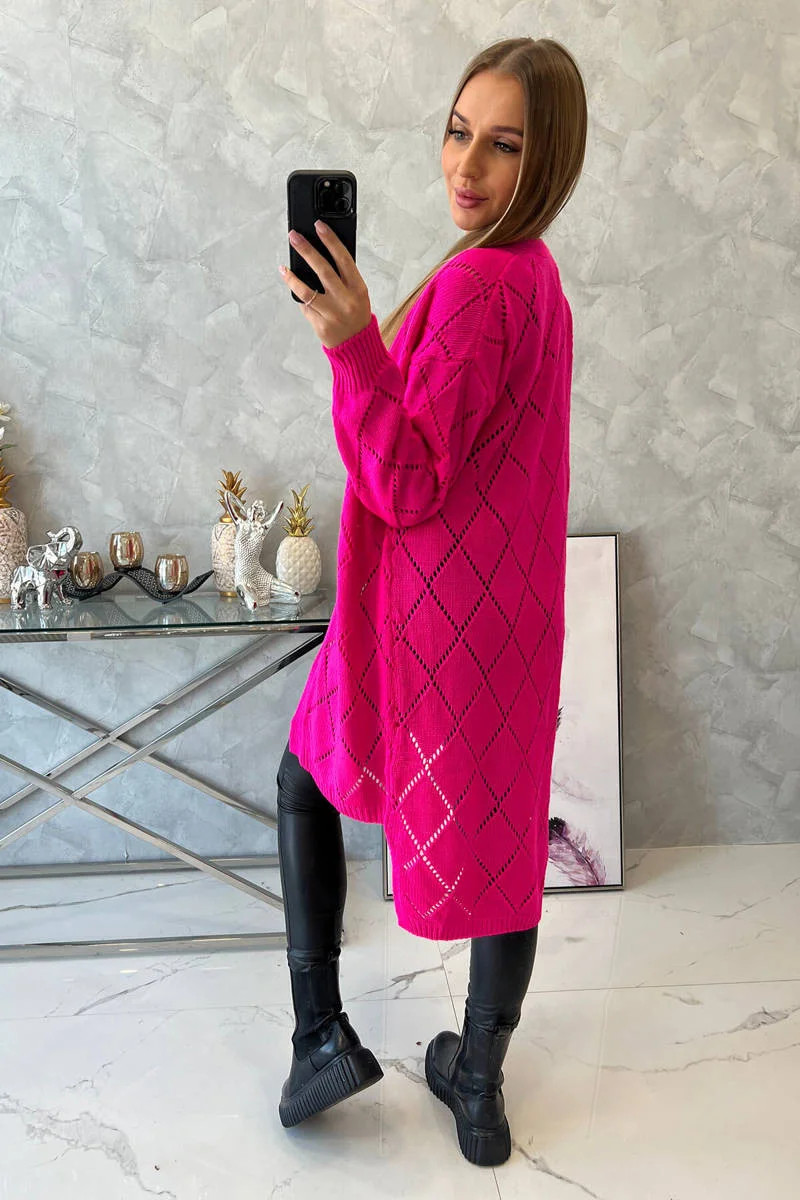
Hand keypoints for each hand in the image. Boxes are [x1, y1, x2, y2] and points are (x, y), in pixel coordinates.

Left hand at [279, 221, 372, 349]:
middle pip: (323, 270)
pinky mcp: (320, 325)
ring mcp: (332, 314)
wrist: (357, 346)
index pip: (344, 259)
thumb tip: (321, 255)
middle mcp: (346, 300)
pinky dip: (299, 297)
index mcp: (358, 288)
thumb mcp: (358, 294)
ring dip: (292, 277)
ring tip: (284, 268)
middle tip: (294, 236)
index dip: (331, 241)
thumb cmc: (356, 315)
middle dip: (307, 250)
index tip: (319, 226)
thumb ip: (344, 278)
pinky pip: (305, 306)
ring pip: (307, 291)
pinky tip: (294, 288)